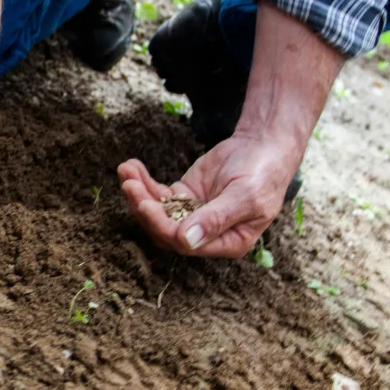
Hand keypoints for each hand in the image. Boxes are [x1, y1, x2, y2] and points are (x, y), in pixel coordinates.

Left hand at [118, 131, 300, 256]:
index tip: (145, 204)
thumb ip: (216, 219)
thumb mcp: (245, 196)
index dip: (162, 226)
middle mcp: (206, 234)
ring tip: (126, 171)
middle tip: (129, 185)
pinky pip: (157, 194)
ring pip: (156, 212)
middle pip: (164, 230)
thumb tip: (186, 241)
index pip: (185, 243)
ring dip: (138, 193)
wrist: (264, 145)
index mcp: (227, 242)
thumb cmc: (263, 173)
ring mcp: (191, 214)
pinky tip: (131, 166)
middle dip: (144, 208)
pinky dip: (143, 181)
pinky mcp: (183, 195)